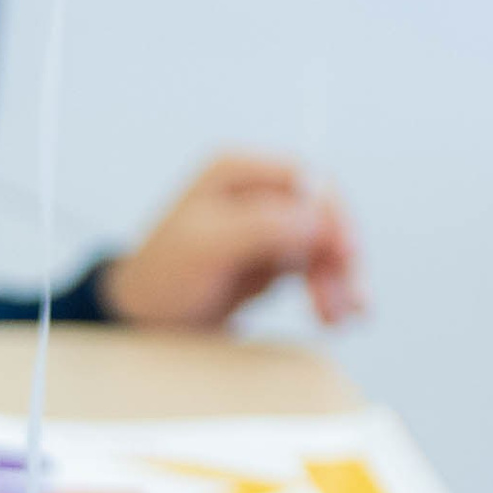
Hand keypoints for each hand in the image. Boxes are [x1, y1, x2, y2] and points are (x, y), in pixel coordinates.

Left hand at [100, 151, 364, 331]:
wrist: (143, 319)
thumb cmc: (162, 276)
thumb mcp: (206, 247)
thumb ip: (261, 227)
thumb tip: (316, 220)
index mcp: (235, 173)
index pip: (303, 181)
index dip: (331, 216)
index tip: (346, 253)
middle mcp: (256, 193)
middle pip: (320, 215)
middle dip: (338, 258)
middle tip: (349, 301)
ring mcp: (267, 227)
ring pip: (323, 245)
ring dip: (339, 279)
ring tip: (344, 317)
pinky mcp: (273, 260)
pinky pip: (315, 269)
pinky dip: (329, 290)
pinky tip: (339, 314)